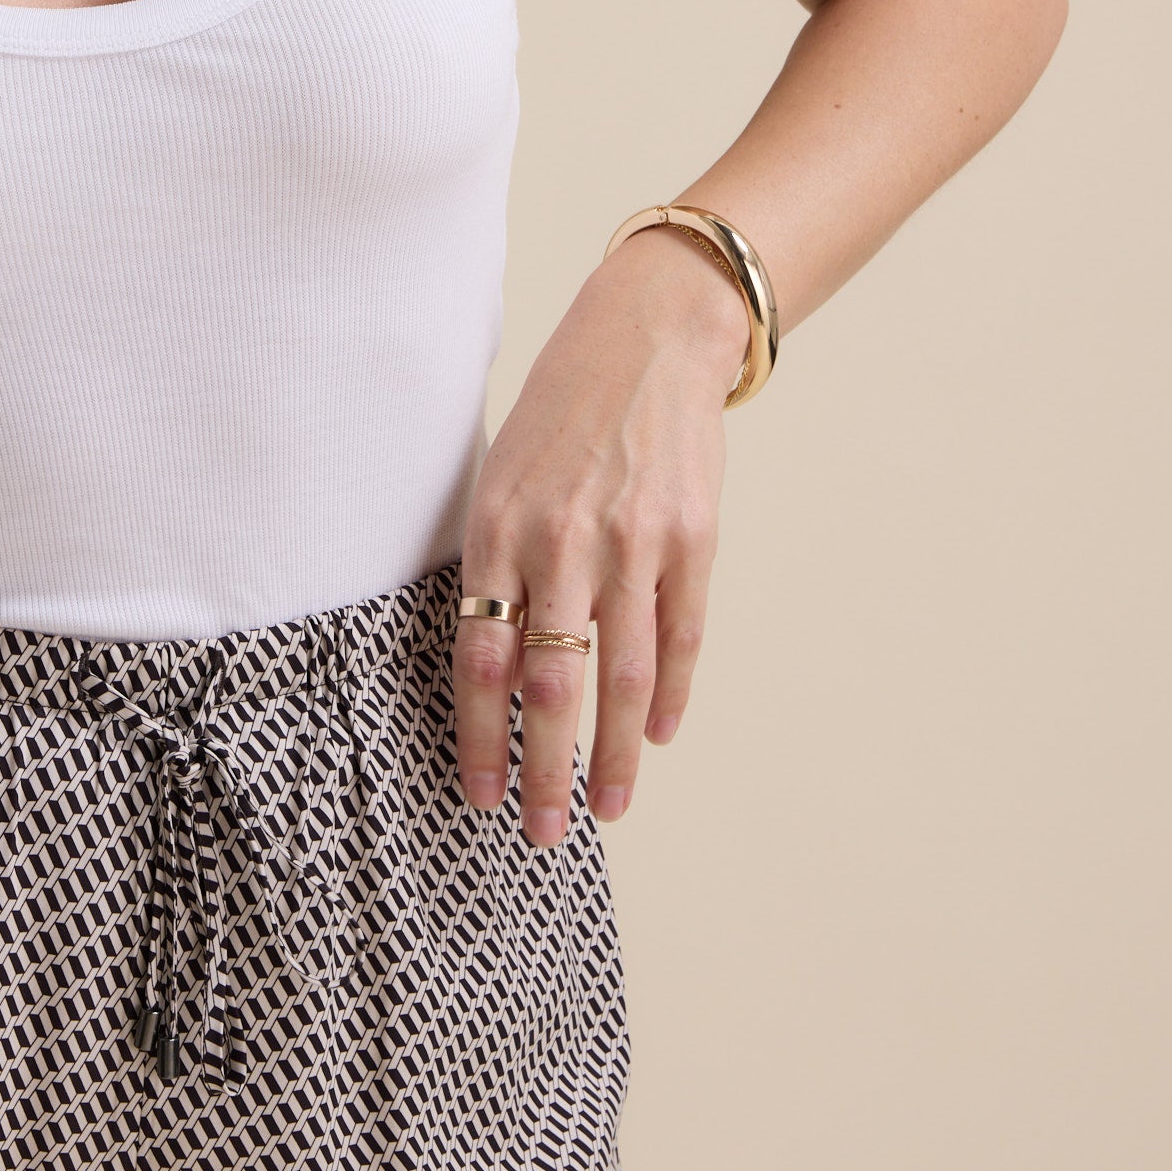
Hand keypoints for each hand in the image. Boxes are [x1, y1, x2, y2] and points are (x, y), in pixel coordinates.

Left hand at [454, 229, 745, 841]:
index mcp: (498, 526)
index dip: (480, 737)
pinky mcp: (693, 536)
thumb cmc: (558, 415)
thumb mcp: (501, 477)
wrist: (647, 335)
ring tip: (605, 810)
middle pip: (551, 683)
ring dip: (612, 753)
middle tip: (542, 834)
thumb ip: (496, 570)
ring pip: (621, 674)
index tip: (478, 795)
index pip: (480, 657)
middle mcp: (562, 539)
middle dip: (544, 770)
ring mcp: (633, 540)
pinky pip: (680, 635)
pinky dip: (668, 695)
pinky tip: (655, 736)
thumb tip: (497, 678)